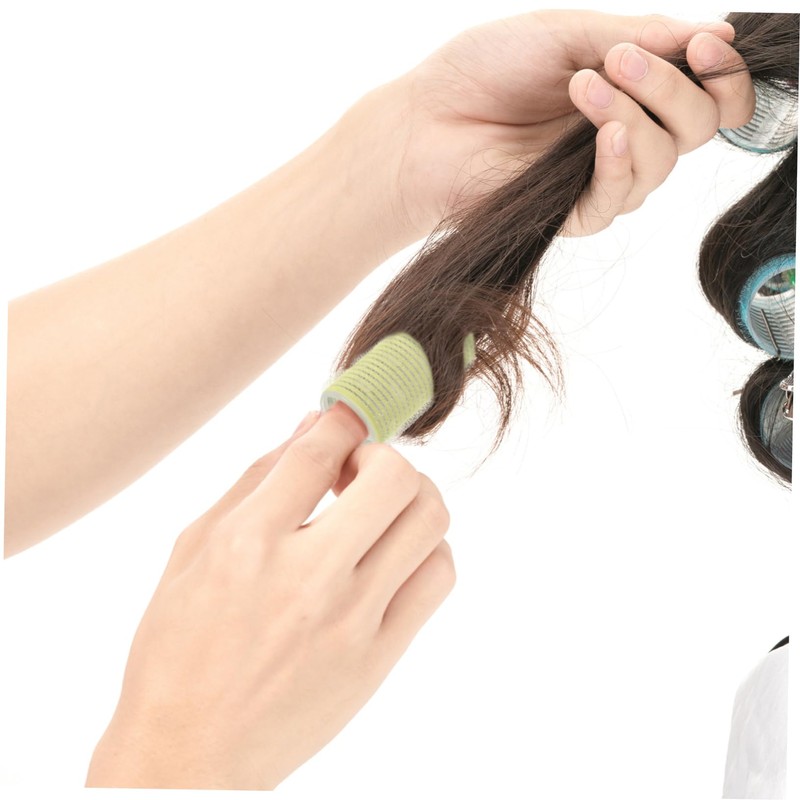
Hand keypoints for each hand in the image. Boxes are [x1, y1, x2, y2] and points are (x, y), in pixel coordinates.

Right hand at [86, 403, 453, 789]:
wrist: (192, 754)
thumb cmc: (178, 649)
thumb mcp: (192, 550)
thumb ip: (255, 481)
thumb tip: (311, 425)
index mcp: (247, 543)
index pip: (319, 450)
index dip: (342, 419)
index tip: (346, 418)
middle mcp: (307, 576)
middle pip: (393, 476)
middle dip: (382, 455)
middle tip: (359, 471)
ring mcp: (351, 620)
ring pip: (429, 521)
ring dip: (412, 497)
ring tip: (381, 511)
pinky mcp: (379, 657)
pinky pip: (437, 578)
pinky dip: (425, 549)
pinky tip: (392, 556)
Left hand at [391, 11, 754, 235]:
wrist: (425, 120)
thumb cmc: (484, 71)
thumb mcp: (566, 33)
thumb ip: (638, 35)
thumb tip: (716, 35)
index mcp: (631, 90)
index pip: (709, 95)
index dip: (724, 74)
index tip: (705, 45)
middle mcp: (624, 135)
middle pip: (698, 128)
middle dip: (674, 88)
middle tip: (620, 62)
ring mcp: (599, 176)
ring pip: (663, 163)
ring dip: (635, 116)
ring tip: (583, 85)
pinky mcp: (572, 212)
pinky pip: (619, 198)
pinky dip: (619, 161)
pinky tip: (603, 134)